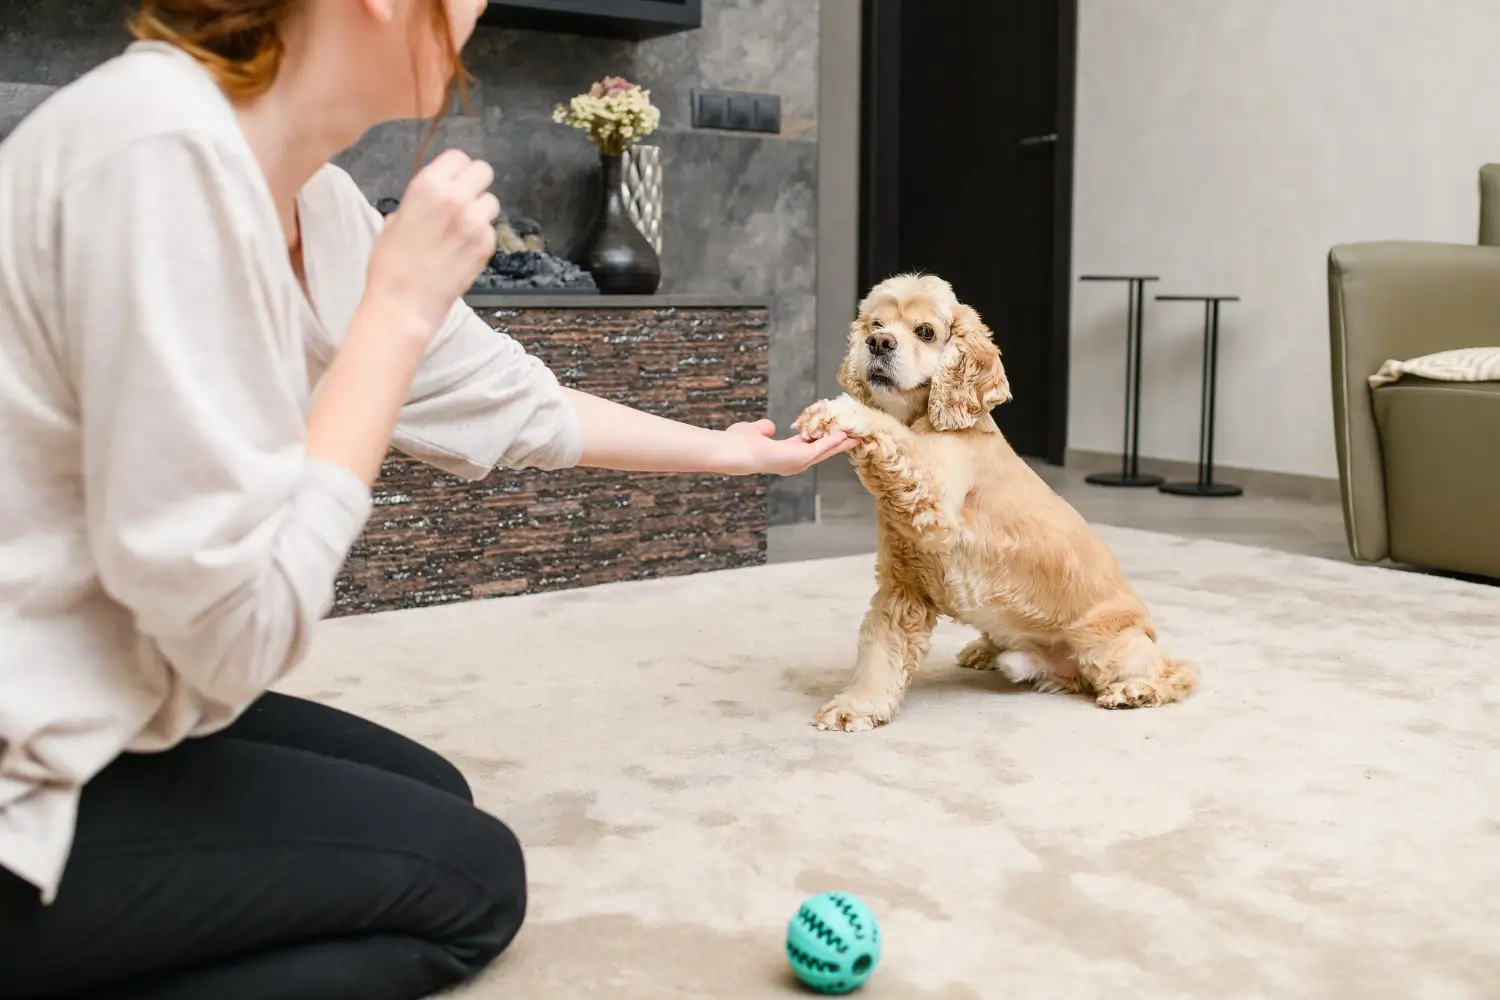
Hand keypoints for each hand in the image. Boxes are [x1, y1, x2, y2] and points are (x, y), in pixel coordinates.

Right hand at [365, 149, 500, 337]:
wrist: (404, 303)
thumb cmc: (390, 264)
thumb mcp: (394, 220)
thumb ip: (419, 203)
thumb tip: (432, 200)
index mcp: (427, 186)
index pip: (458, 157)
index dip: (455, 169)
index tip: (452, 180)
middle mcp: (456, 198)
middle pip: (483, 171)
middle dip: (475, 183)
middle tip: (464, 198)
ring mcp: (475, 223)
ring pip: (491, 202)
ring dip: (480, 211)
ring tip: (462, 229)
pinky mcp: (487, 246)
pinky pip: (491, 230)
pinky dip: (481, 237)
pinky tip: (462, 250)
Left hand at [715, 419, 858, 475]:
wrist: (734, 451)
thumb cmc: (738, 442)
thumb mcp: (756, 431)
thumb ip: (764, 429)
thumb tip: (769, 427)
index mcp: (784, 455)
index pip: (807, 448)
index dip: (821, 440)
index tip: (833, 433)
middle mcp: (793, 462)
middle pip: (821, 452)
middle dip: (837, 445)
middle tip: (853, 438)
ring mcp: (798, 462)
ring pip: (825, 451)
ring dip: (840, 443)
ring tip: (855, 436)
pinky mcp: (801, 457)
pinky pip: (822, 447)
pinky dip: (834, 441)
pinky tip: (845, 435)